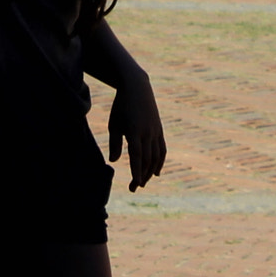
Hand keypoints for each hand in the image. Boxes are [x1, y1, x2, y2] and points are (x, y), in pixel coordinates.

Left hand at [107, 70, 166, 191]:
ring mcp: (155, 131)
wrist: (137, 87)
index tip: (135, 184)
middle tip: (133, 188)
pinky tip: (156, 173)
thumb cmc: (121, 106)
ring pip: (156, 157)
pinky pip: (162, 150)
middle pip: (147, 159)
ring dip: (150, 172)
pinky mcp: (159, 130)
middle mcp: (148, 132)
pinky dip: (160, 162)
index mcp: (134, 130)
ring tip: (142, 183)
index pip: (136, 155)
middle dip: (141, 176)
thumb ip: (114, 142)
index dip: (136, 170)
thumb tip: (113, 161)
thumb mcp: (114, 123)